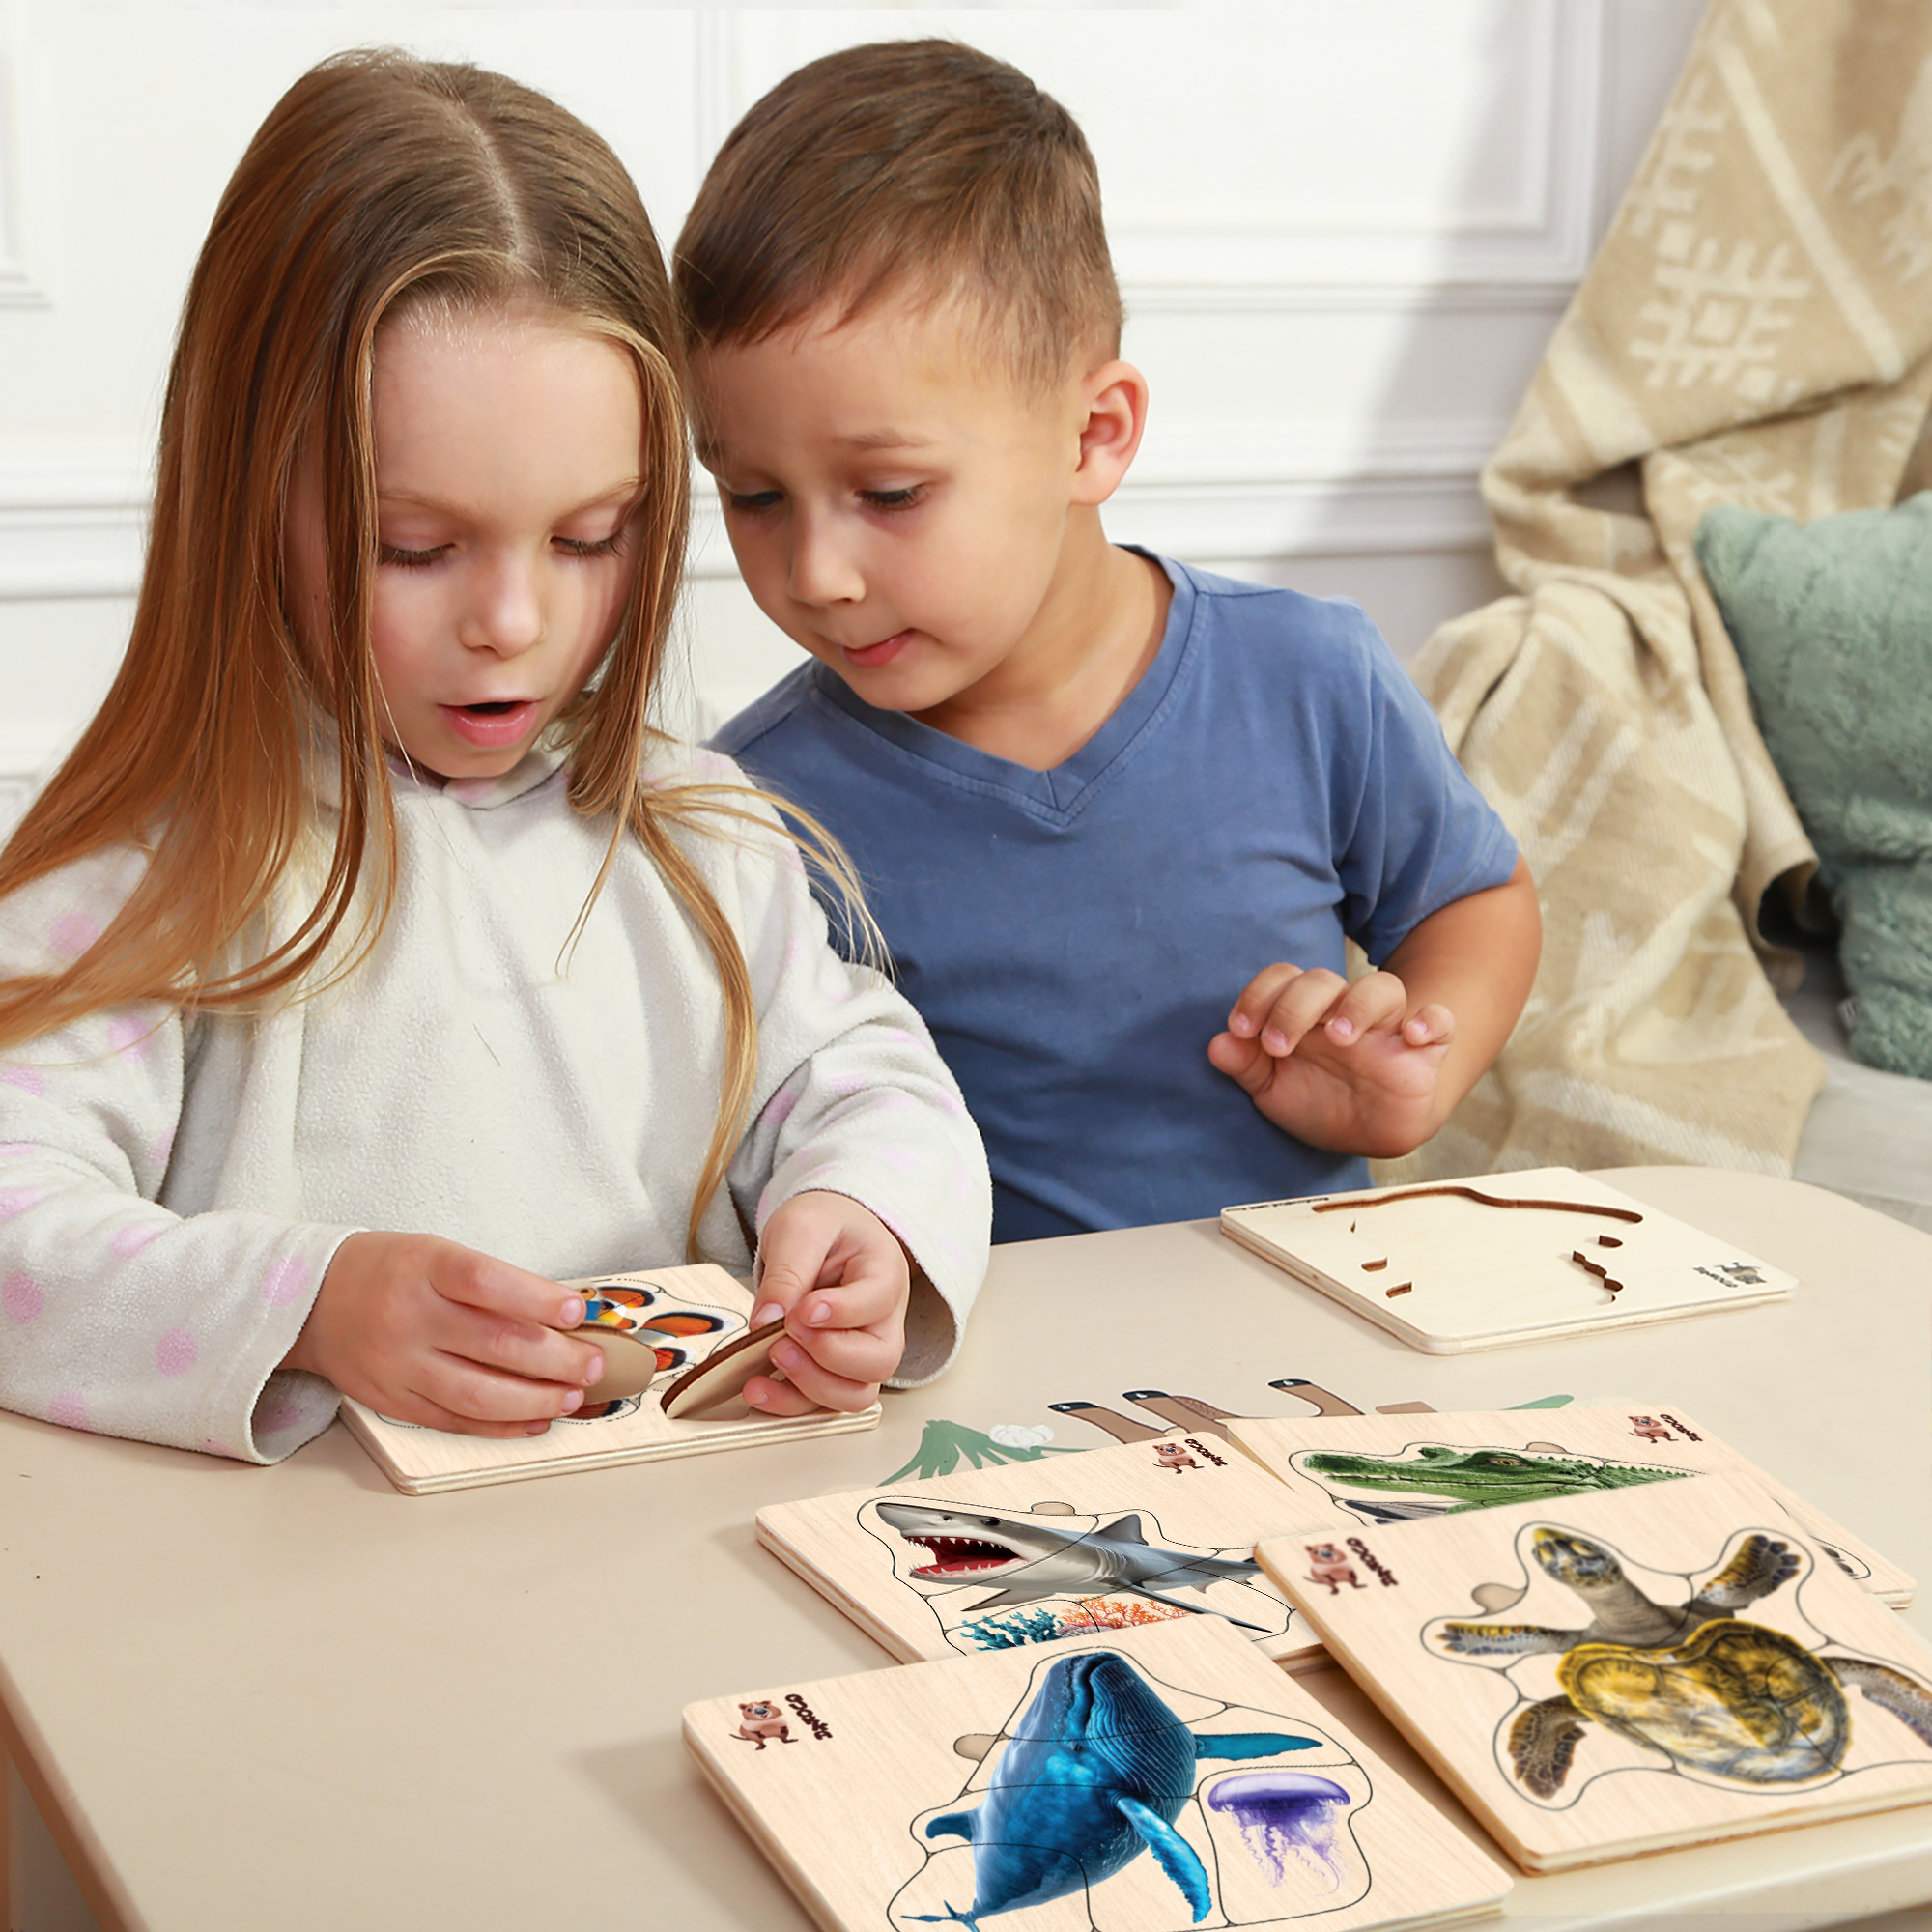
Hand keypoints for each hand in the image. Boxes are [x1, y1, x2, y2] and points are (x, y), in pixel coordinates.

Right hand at [282, 1231, 605, 1435]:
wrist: (309, 1301)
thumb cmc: (388, 1271)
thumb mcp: (436, 1254)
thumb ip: (492, 1284)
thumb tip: (563, 1316)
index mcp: (423, 1268)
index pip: (487, 1283)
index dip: (538, 1300)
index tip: (579, 1311)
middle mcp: (409, 1318)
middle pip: (494, 1343)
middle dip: (557, 1359)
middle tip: (595, 1364)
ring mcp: (398, 1365)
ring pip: (477, 1393)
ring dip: (536, 1399)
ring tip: (573, 1396)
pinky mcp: (392, 1401)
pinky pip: (454, 1421)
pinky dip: (501, 1426)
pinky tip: (535, 1420)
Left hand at [742, 1191, 909, 1416]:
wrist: (825, 1235)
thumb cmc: (824, 1227)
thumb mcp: (801, 1228)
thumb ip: (787, 1270)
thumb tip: (766, 1320)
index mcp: (885, 1272)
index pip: (878, 1301)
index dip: (840, 1312)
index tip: (802, 1311)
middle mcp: (884, 1321)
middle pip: (878, 1361)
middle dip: (828, 1357)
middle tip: (785, 1335)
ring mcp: (862, 1352)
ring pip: (855, 1394)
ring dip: (810, 1388)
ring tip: (771, 1358)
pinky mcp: (833, 1373)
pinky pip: (821, 1406)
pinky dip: (789, 1404)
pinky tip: (757, 1387)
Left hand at [1207, 963, 1454, 1157]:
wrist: (1367, 1134)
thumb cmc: (1317, 1101)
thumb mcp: (1273, 1091)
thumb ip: (1245, 1066)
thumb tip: (1216, 1044)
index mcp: (1304, 1014)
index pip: (1282, 979)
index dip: (1259, 995)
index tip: (1240, 1030)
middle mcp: (1343, 1012)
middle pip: (1324, 980)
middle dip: (1295, 1006)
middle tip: (1278, 1045)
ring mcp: (1386, 1028)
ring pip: (1382, 988)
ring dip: (1358, 1005)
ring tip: (1339, 1037)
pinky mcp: (1424, 1051)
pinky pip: (1441, 1021)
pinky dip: (1433, 1021)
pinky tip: (1415, 1036)